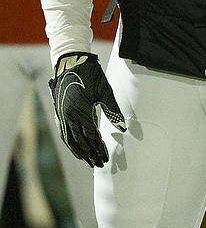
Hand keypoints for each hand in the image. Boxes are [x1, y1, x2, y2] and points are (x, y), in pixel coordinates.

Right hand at [49, 52, 125, 167]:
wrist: (71, 62)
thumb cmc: (91, 75)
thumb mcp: (105, 91)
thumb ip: (114, 111)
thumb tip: (123, 129)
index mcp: (80, 110)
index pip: (90, 136)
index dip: (98, 149)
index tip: (105, 159)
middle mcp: (68, 115)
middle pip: (79, 141)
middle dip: (89, 154)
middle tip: (98, 165)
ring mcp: (62, 114)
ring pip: (70, 139)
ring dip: (79, 151)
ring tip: (87, 161)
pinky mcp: (59, 113)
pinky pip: (64, 132)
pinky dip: (70, 143)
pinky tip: (76, 148)